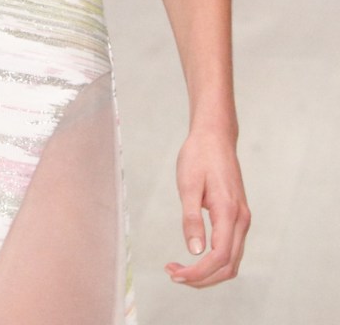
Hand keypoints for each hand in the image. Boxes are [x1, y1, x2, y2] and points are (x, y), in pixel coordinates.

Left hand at [165, 129, 250, 287]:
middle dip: (201, 278)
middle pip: (228, 266)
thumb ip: (191, 218)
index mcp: (229, 212)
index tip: (174, 273)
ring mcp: (242, 219)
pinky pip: (231, 249)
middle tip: (173, 274)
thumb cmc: (199, 156)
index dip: (198, 272)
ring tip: (180, 268)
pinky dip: (214, 261)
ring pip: (232, 261)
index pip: (219, 257)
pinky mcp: (237, 216)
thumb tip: (195, 251)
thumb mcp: (188, 184)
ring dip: (208, 272)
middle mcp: (241, 219)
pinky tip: (195, 257)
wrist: (215, 136)